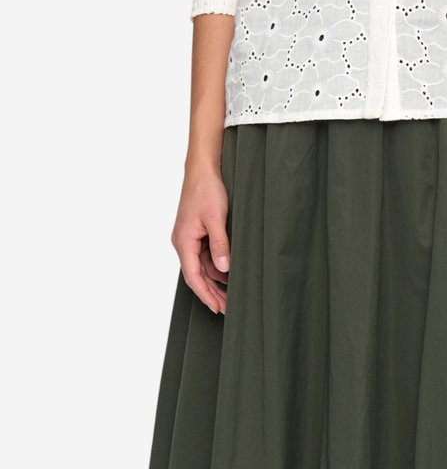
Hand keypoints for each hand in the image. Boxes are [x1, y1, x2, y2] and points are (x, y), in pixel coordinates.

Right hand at [170, 165, 230, 314]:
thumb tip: (224, 268)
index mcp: (184, 241)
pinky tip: (228, 272)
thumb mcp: (216, 218)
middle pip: (196, 275)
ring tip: (230, 294)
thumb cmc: (207, 190)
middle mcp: (183, 242)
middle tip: (227, 308)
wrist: (202, 169)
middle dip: (211, 292)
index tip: (216, 308)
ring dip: (214, 280)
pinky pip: (204, 255)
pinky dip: (215, 265)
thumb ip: (220, 244)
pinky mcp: (196, 232)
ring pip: (201, 266)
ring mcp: (189, 237)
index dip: (205, 294)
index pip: (193, 276)